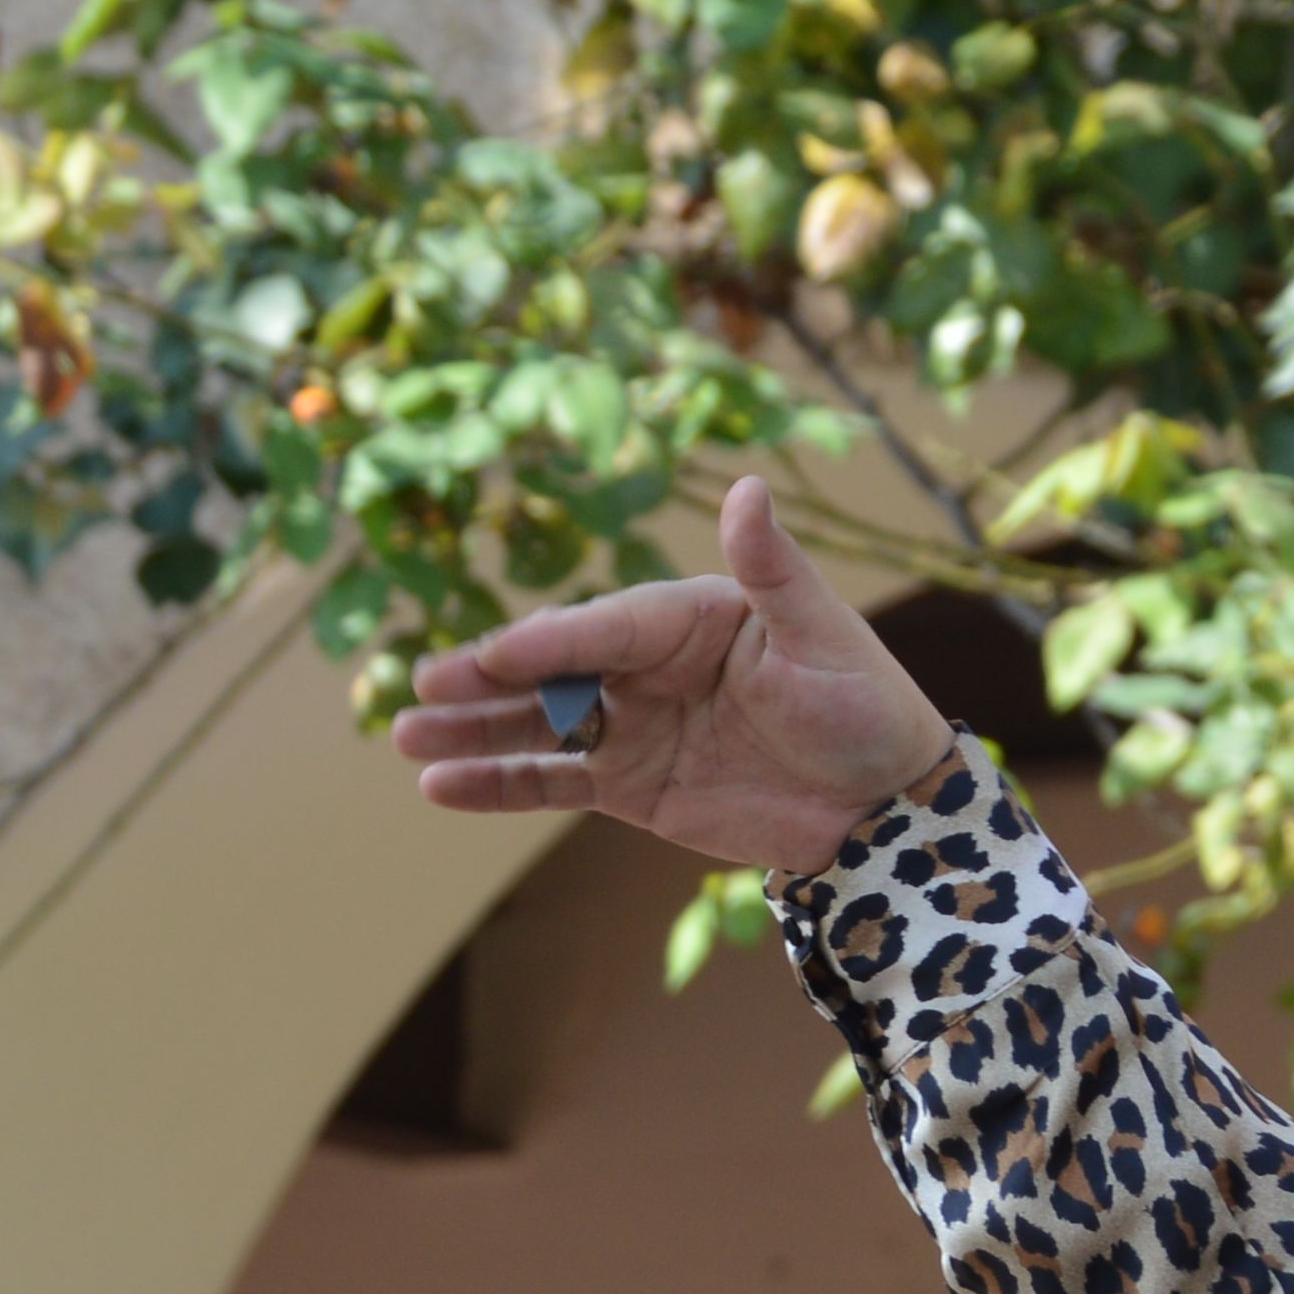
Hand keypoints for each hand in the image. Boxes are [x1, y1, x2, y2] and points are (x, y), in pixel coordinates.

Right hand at [403, 473, 958, 874]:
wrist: (886, 807)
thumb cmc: (866, 708)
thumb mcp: (825, 637)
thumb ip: (774, 569)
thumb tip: (746, 486)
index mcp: (691, 618)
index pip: (609, 628)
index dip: (554, 644)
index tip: (499, 656)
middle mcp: (651, 667)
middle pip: (556, 672)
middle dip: (487, 682)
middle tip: (422, 689)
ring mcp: (635, 727)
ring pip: (539, 726)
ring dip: (474, 732)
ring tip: (407, 739)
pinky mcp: (632, 785)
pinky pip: (553, 781)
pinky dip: (499, 784)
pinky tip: (441, 788)